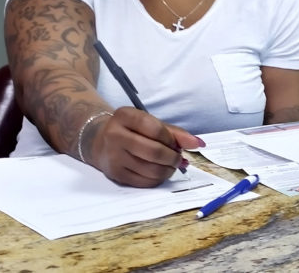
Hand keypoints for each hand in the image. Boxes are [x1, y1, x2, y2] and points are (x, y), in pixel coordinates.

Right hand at [88, 107, 203, 187]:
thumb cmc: (131, 130)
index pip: (155, 129)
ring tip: (170, 165)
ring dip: (168, 170)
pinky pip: (143, 182)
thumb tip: (199, 144)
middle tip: (177, 158)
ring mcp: (113, 156)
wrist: (99, 141)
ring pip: (150, 169)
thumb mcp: (149, 123)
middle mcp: (115, 135)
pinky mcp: (115, 174)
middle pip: (154, 152)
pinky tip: (159, 172)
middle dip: (172, 158)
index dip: (171, 139)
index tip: (175, 144)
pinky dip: (157, 179)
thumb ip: (175, 133)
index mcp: (124, 116)